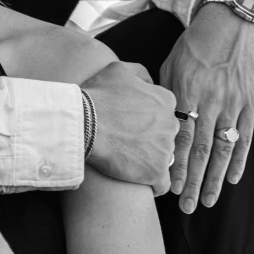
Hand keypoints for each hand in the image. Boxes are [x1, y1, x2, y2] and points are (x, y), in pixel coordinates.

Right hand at [81, 61, 177, 194]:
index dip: (148, 118)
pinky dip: (151, 184)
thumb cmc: (98, 95)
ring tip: (128, 158)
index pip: (165, 113)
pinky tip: (137, 179)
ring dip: (150, 159)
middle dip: (152, 138)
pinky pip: (162, 183)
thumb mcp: (120, 69)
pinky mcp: (155, 171)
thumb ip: (142, 74)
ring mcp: (164, 149)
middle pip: (166, 135)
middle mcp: (170, 124)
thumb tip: (150, 84)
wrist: (83, 122)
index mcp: (165, 100)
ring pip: (164, 158)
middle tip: (129, 140)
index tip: (133, 124)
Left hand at [160, 3, 253, 212]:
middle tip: (185, 205)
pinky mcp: (249, 102)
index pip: (181, 136)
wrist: (227, 26)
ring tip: (207, 202)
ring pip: (223, 149)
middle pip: (201, 149)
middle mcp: (210, 101)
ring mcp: (232, 103)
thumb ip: (162, 94)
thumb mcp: (170, 65)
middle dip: (192, 180)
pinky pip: (245, 137)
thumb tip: (150, 120)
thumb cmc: (191, 47)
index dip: (176, 163)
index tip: (168, 185)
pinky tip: (233, 179)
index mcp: (186, 92)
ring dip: (215, 178)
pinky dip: (240, 159)